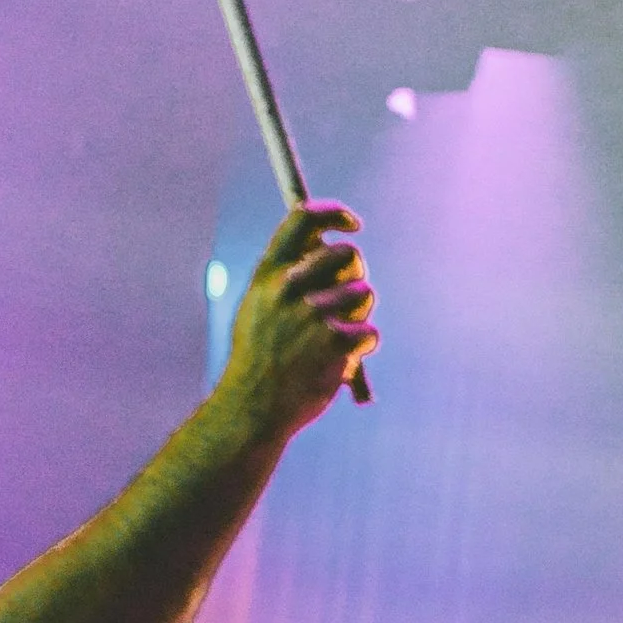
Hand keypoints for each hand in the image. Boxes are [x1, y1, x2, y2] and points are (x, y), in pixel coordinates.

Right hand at [218, 204, 377, 436]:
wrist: (253, 408)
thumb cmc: (259, 359)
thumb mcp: (258, 309)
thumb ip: (287, 277)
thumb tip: (329, 247)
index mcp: (269, 275)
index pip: (304, 219)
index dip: (334, 213)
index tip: (352, 224)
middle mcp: (290, 288)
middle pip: (347, 253)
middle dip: (355, 272)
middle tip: (348, 295)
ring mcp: (313, 315)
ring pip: (363, 293)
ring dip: (358, 315)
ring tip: (333, 340)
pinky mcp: (336, 343)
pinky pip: (370, 331)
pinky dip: (361, 348)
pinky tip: (337, 362)